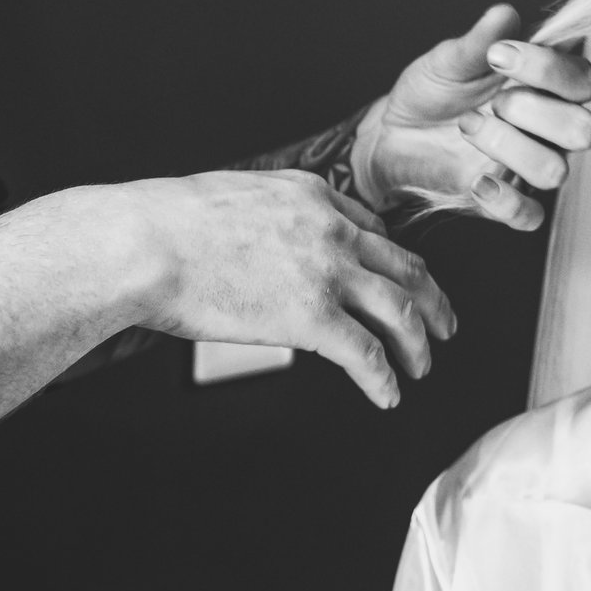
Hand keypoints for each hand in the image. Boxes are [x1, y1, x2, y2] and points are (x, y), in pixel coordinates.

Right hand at [116, 170, 452, 407]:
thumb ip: (267, 218)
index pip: (373, 231)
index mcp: (313, 195)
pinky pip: (366, 353)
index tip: (397, 283)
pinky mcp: (311, 316)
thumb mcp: (234, 198)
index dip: (391, 263)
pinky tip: (388, 395)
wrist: (146, 243)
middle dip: (432, 301)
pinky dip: (384, 377)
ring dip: (418, 343)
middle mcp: (332, 229)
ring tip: (421, 368)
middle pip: (406, 266)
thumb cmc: (167, 225)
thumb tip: (261, 246)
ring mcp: (327, 272)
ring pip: (399, 310)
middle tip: (445, 325)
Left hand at [357, 5, 590, 229]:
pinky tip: (476, 180)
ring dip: (507, 146)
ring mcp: (530, 167)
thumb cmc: (433, 90)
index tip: (496, 56)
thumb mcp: (450, 59)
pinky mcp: (506, 202)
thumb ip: (480, 40)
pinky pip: (530, 216)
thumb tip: (505, 14)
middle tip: (492, 101)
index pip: (584, 80)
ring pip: (555, 170)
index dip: (548, 68)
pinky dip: (504, 200)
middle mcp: (549, 128)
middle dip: (533, 112)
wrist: (392, 132)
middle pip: (584, 130)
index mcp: (548, 87)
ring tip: (467, 128)